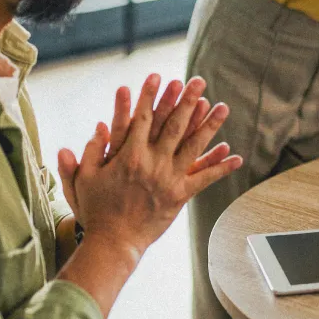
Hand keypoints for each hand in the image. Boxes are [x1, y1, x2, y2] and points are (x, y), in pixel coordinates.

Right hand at [56, 74, 242, 259]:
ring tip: (223, 107)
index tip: (157, 76)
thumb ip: (87, 153)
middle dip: (186, 100)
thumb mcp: (83, 180)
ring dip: (209, 125)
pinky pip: (204, 178)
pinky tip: (235, 155)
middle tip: (197, 81)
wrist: (113, 242)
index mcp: (128, 156)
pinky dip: (220, 167)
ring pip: (193, 146)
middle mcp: (152, 163)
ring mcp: (168, 179)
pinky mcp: (180, 195)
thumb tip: (97, 127)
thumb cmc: (96, 211)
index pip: (141, 118)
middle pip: (173, 125)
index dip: (149, 95)